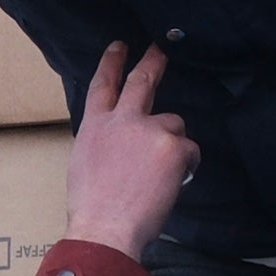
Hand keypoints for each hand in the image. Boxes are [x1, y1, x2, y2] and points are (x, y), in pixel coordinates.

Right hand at [62, 44, 195, 259]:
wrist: (106, 228)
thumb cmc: (93, 208)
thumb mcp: (86, 164)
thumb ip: (106, 142)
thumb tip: (123, 142)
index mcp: (95, 127)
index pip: (103, 86)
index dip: (111, 63)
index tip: (119, 46)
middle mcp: (121, 121)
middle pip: (141, 83)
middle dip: (152, 62)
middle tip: (160, 49)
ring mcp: (148, 130)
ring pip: (173, 124)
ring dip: (172, 144)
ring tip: (160, 174)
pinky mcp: (172, 146)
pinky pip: (190, 149)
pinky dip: (186, 165)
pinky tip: (173, 182)